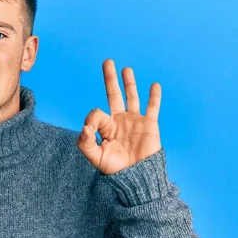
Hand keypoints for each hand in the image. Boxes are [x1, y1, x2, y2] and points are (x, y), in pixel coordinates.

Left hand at [77, 59, 161, 174]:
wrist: (137, 176)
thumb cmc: (115, 169)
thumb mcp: (95, 157)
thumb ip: (85, 143)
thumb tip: (83, 127)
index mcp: (106, 127)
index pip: (96, 113)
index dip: (91, 118)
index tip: (89, 130)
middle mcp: (119, 120)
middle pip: (114, 95)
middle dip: (110, 79)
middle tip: (107, 62)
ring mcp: (135, 121)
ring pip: (132, 96)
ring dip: (129, 83)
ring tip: (125, 69)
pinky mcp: (149, 124)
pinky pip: (152, 107)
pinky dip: (154, 96)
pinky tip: (154, 85)